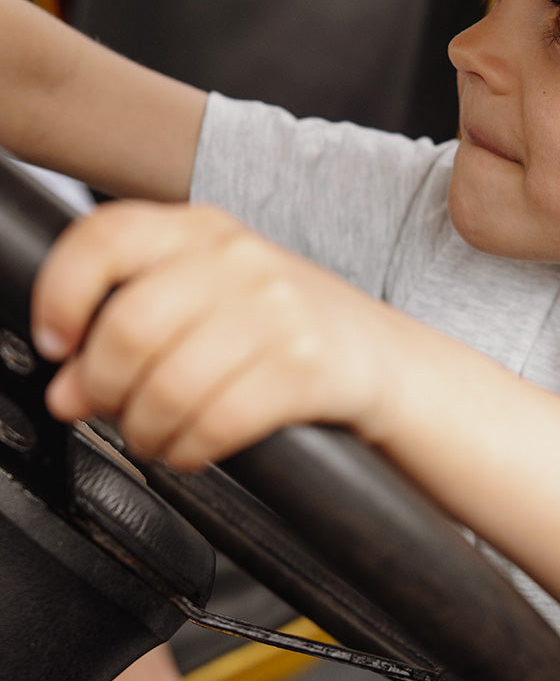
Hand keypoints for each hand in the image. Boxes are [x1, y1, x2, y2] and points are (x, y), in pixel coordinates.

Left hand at [32, 201, 403, 468]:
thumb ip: (131, 326)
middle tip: (111, 406)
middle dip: (103, 386)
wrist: (380, 356)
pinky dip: (188, 450)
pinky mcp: (304, 366)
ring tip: (155, 434)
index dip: (62, 296)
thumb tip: (67, 386)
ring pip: (167, 387)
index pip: (106, 238)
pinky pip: (215, 423)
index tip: (58, 343)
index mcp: (204, 230)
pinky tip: (193, 447)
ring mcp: (278, 310)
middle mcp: (240, 260)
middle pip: (127, 327)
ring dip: (145, 430)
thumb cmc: (284, 327)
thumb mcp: (208, 298)